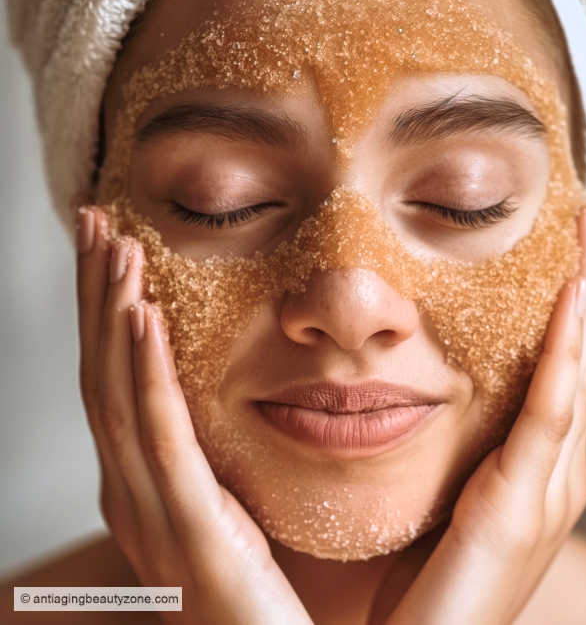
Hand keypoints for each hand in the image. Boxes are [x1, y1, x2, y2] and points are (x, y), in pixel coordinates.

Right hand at [75, 206, 311, 624]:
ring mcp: (156, 518)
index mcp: (147, 488)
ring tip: (118, 248)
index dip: (105, 310)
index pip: (116, 380)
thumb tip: (225, 401)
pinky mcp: (194, 534)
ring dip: (114, 313)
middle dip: (96, 294)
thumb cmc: (265, 601)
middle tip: (96, 222)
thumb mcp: (234, 514)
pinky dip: (146, 372)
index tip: (114, 247)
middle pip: (104, 374)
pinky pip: (161, 438)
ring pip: (120, 394)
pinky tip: (143, 315)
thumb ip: (216, 464)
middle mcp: (135, 497)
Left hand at [383, 191, 585, 624]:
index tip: (567, 233)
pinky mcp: (522, 505)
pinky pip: (551, 412)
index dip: (569, 297)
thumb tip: (401, 373)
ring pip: (578, 368)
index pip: (557, 360)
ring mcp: (547, 488)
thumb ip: (443, 436)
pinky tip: (573, 292)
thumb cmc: (416, 574)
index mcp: (531, 462)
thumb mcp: (438, 486)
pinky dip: (567, 350)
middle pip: (580, 351)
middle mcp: (553, 468)